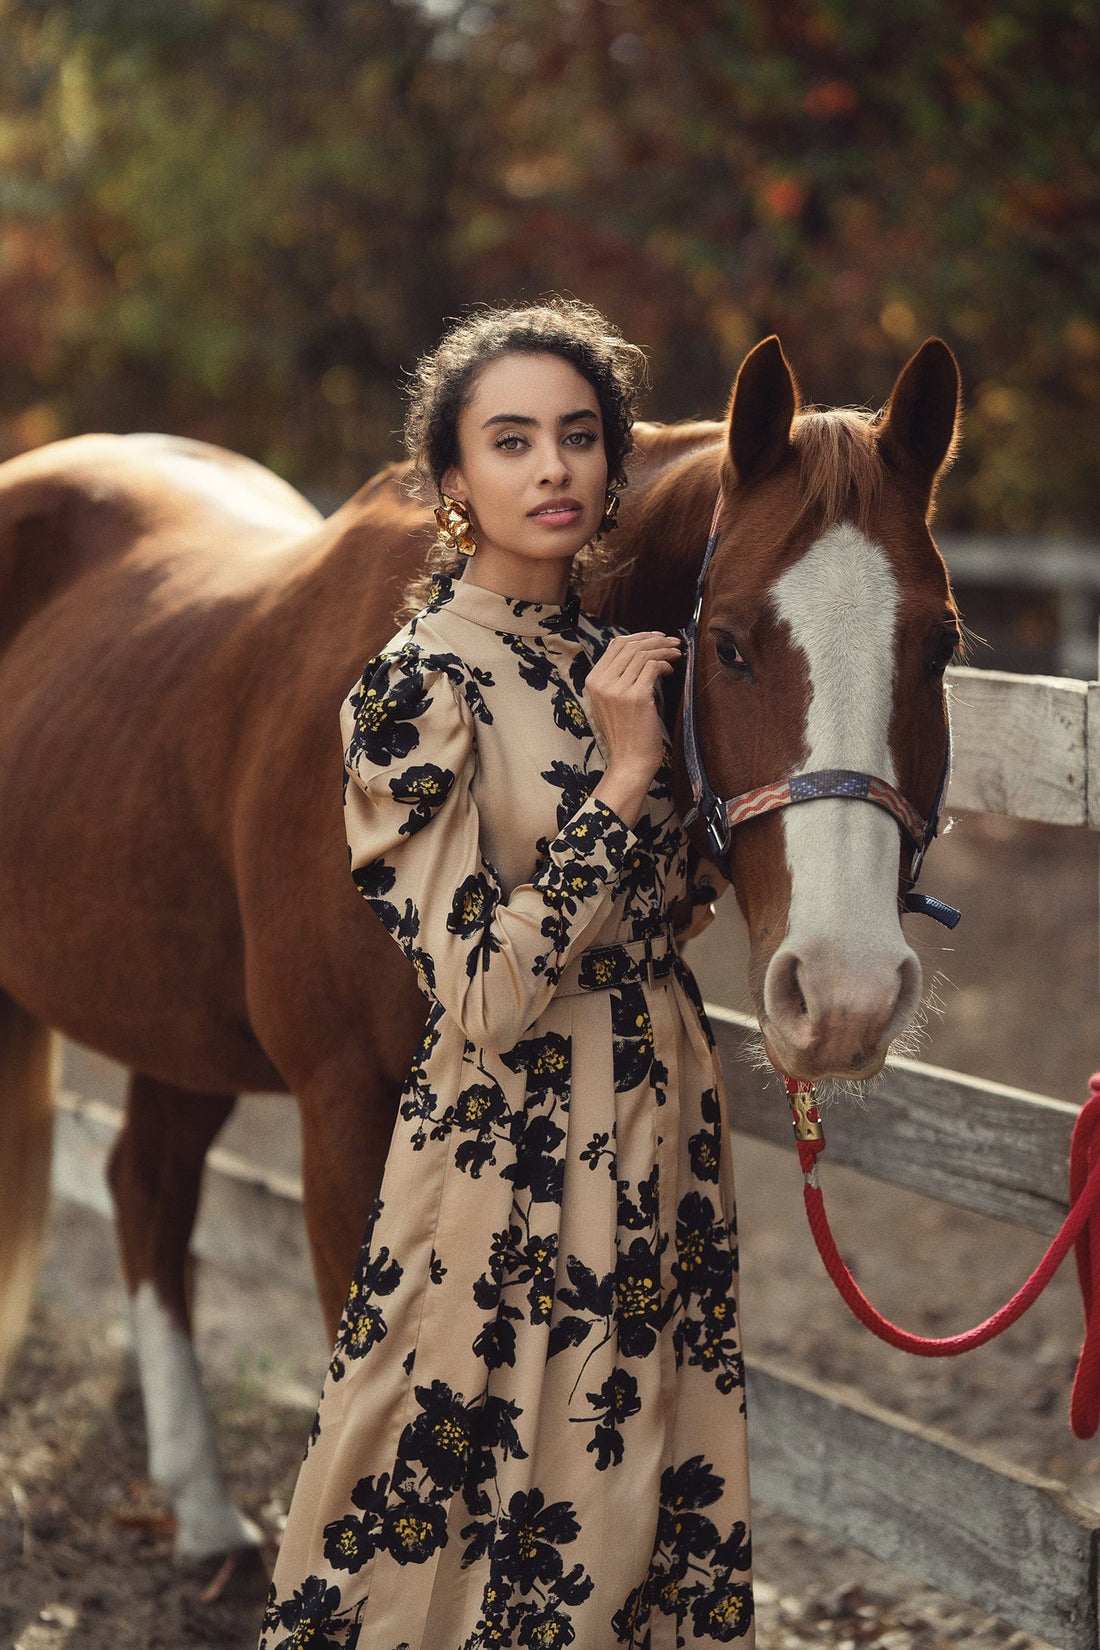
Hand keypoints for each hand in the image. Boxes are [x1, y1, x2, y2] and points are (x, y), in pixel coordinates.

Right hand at [586, 631, 680, 826]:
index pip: (615, 645)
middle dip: (656, 640)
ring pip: (643, 654)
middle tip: (673, 642)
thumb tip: (636, 655)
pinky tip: (671, 671)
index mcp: (593, 681)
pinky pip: (653, 667)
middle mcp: (602, 682)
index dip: (639, 636)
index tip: (656, 637)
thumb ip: (614, 679)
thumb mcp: (608, 703)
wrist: (630, 761)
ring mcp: (618, 689)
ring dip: (664, 650)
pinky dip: (665, 664)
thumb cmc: (625, 734)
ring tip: (676, 654)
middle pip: (630, 645)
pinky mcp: (637, 696)